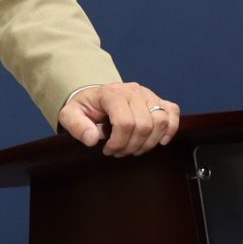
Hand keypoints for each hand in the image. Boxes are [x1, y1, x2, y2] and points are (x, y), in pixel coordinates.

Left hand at [59, 82, 179, 155]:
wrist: (94, 97)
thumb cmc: (84, 108)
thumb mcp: (70, 115)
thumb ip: (76, 126)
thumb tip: (92, 139)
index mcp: (112, 94)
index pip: (125, 122)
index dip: (119, 142)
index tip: (108, 150)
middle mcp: (133, 91)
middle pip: (144, 125)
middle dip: (132, 145)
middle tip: (120, 152)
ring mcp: (148, 94)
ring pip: (161, 121)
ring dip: (149, 142)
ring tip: (134, 148)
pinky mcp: (158, 100)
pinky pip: (172, 112)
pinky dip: (170, 128)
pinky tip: (159, 141)